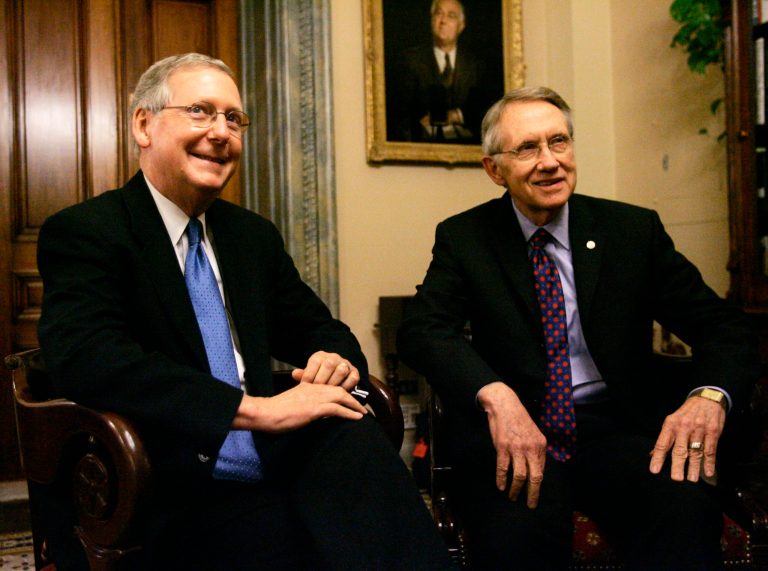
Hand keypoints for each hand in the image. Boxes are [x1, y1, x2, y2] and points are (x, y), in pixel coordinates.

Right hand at [233, 382, 367, 432]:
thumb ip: (304, 403)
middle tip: (361, 407)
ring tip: (362, 413)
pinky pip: (337, 408)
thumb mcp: (293, 403)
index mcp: (308, 387)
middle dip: (352, 398)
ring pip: (341, 396)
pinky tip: (356, 417)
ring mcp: (315, 397)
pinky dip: (349, 412)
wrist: (266, 412)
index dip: (342, 393)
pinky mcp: (314, 408)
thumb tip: (312, 412)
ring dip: (354, 405)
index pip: (330, 387)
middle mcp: (314, 389)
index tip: (351, 401)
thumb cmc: (275, 411)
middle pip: (339, 390)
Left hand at [291, 351, 359, 391]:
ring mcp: (345, 364)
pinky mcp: (354, 372)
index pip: (315, 361)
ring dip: (334, 383)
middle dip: (322, 380)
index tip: (305, 386)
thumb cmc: (317, 379)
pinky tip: (338, 394)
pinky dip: (346, 387)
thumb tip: (295, 374)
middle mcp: (334, 357)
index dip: (310, 375)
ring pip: (341, 370)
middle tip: (317, 392)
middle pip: (329, 364)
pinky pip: (352, 378)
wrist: (332, 379)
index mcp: (320, 356)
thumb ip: (302, 375)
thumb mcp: (309, 375)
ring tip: (327, 394)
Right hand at [477, 382, 546, 507]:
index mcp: (540, 445)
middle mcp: (530, 448)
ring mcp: (516, 448)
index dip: (537, 484)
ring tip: (513, 497)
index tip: (534, 493)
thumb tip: (535, 467)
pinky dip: (501, 479)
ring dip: (516, 490)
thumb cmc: (518, 419)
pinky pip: (503, 468)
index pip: (542, 470)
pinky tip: (501, 487)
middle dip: (533, 494)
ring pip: (519, 476)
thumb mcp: (533, 433)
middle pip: (535, 477)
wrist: (504, 404)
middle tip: (531, 505)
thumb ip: (535, 449)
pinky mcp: (502, 447)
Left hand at [649, 396, 725, 481]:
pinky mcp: (713, 432)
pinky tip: (708, 472)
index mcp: (671, 424)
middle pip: (680, 449)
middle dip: (677, 465)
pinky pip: (710, 450)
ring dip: (694, 467)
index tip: (654, 470)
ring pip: (696, 451)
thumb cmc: (687, 413)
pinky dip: (710, 462)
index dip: (658, 457)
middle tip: (676, 478)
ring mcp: (699, 429)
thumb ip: (665, 438)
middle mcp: (684, 427)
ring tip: (692, 479)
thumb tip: (653, 454)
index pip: (663, 443)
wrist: (707, 398)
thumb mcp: (672, 420)